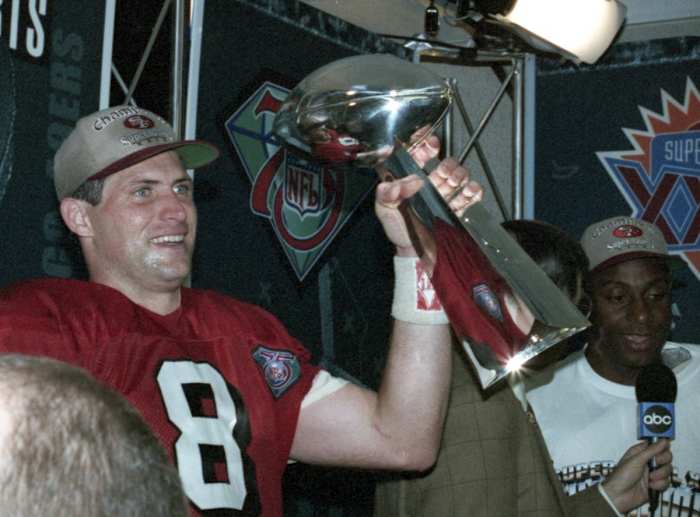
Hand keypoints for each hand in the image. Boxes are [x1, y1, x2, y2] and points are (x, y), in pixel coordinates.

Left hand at [374, 136, 481, 257]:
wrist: (415, 254)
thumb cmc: (399, 230)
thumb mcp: (385, 210)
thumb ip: (386, 194)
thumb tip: (400, 183)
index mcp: (410, 181)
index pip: (419, 156)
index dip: (425, 146)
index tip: (431, 142)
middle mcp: (429, 185)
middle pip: (444, 165)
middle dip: (447, 165)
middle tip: (443, 171)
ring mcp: (445, 195)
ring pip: (459, 176)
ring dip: (459, 175)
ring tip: (454, 182)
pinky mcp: (458, 208)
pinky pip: (471, 194)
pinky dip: (473, 190)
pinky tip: (467, 191)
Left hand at [601, 439, 671, 513]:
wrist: (620, 496)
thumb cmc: (621, 477)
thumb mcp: (636, 460)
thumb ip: (651, 450)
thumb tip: (662, 441)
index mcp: (640, 452)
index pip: (657, 445)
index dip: (662, 447)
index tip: (661, 450)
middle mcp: (647, 462)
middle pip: (666, 457)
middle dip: (662, 461)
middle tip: (655, 464)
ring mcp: (652, 473)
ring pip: (667, 470)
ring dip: (660, 475)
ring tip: (650, 478)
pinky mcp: (655, 484)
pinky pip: (666, 482)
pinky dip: (659, 484)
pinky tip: (650, 485)